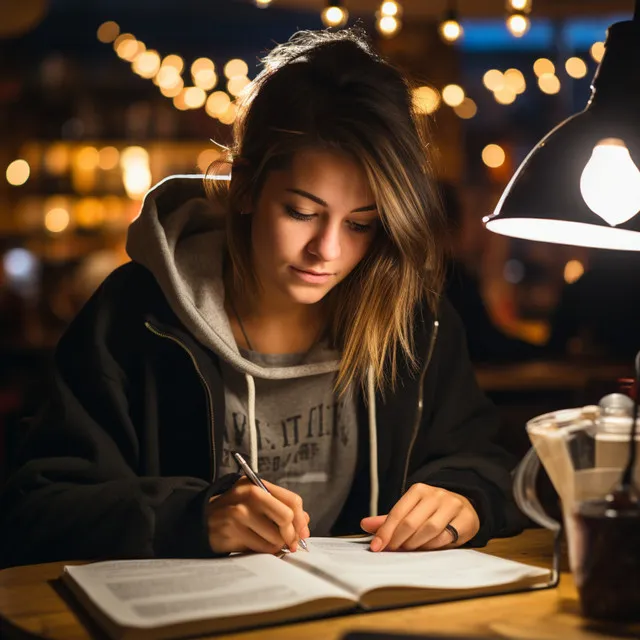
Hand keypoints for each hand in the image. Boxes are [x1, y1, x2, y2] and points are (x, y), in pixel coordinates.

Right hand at [206, 477, 309, 553]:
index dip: (301, 519)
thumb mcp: (256, 502)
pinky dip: (265, 551)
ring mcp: (239, 512)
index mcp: (257, 484)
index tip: (303, 532)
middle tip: (291, 543)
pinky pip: (261, 547)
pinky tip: (259, 547)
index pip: (291, 499)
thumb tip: (305, 522)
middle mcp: (249, 494)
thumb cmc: (234, 511)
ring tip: (270, 544)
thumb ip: (281, 507)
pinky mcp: (232, 531)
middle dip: (292, 534)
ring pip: (275, 536)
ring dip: (277, 545)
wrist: (202, 520)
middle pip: (286, 516)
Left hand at [360, 483, 479, 551]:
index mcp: (418, 490)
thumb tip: (364, 524)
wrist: (465, 506)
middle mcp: (435, 495)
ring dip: (415, 544)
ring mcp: (452, 505)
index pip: (398, 512)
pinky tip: (426, 548)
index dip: (385, 531)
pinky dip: (432, 546)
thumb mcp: (410, 511)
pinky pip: (446, 537)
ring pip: (429, 530)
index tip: (376, 547)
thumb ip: (388, 520)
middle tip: (392, 550)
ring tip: (408, 549)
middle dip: (398, 540)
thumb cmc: (432, 511)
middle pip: (411, 522)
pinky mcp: (465, 519)